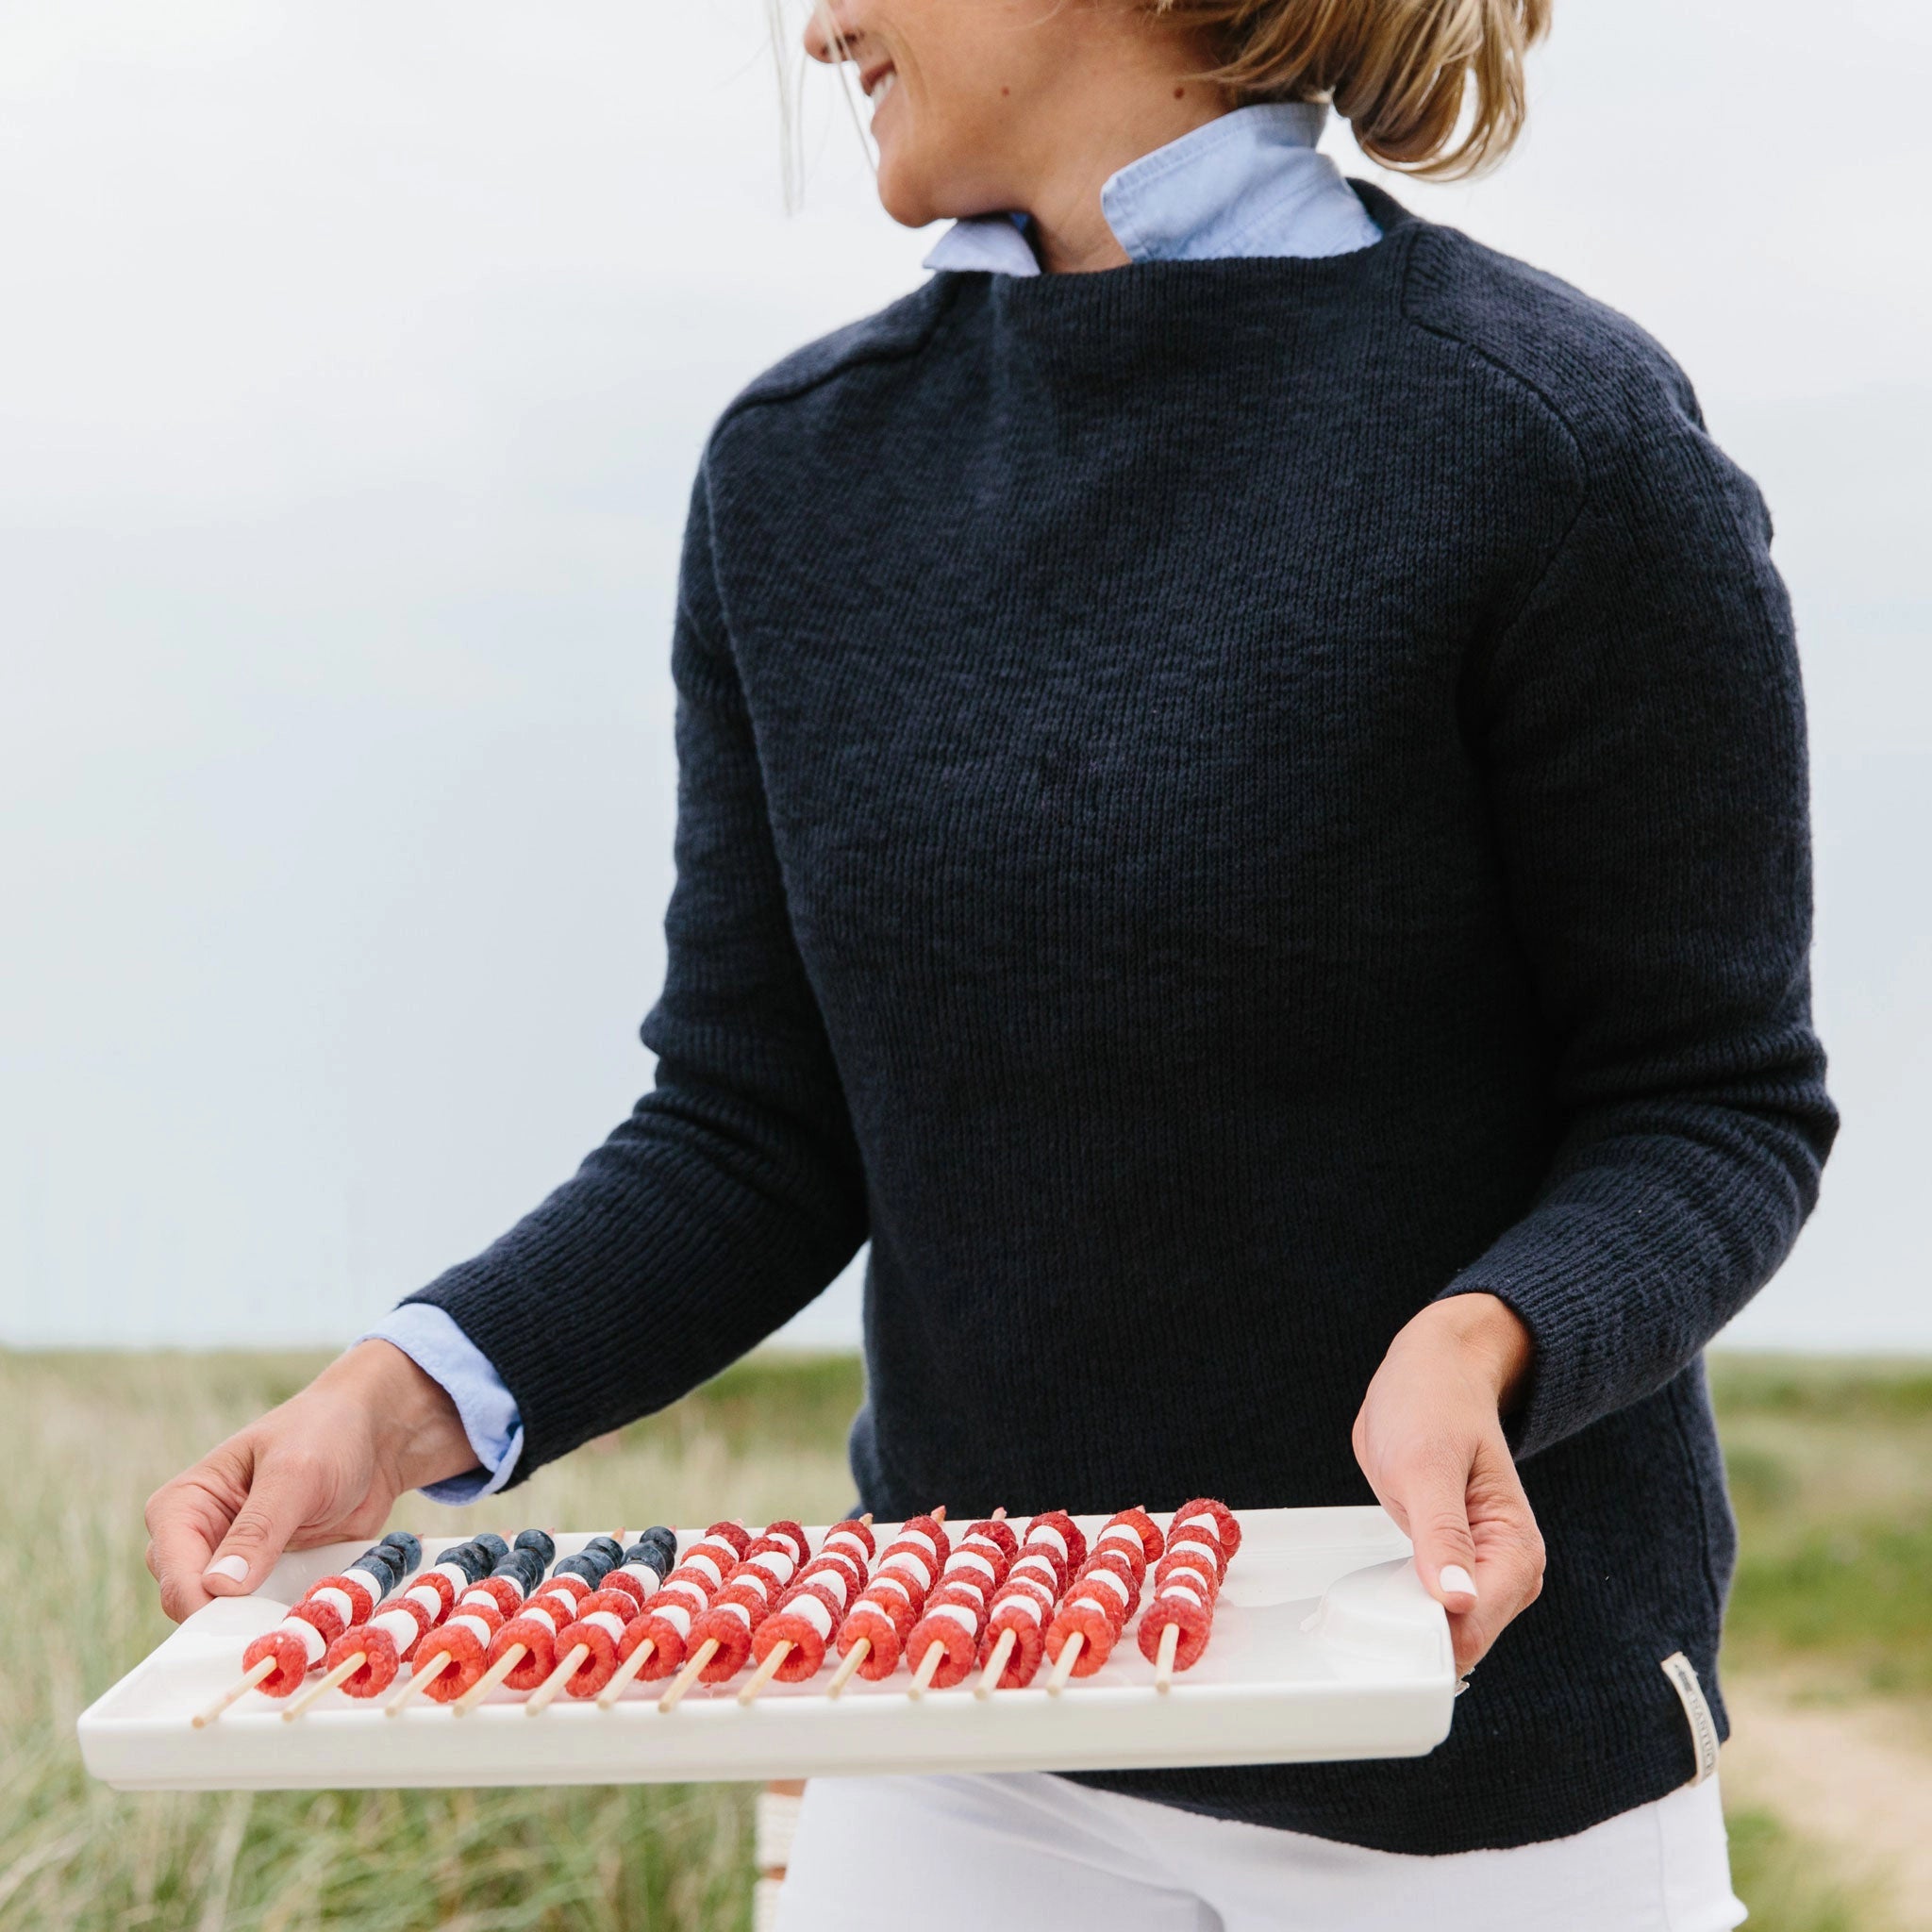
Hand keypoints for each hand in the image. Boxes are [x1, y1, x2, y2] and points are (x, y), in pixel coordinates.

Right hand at [143, 1340, 474, 1621]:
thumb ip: (260, 1528)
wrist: (376, 1436)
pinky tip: (314, 1618)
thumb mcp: (295, 1474)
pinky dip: (283, 1621)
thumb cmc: (327, 1434)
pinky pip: (261, 1616)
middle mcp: (195, 1538)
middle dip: (231, 1622)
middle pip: (191, 1604)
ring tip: (303, 1625)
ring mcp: (230, 1562)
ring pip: (224, 1617)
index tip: (248, 1626)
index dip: (205, 1606)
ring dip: (260, 1626)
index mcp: (182, 1504)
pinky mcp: (265, 1578)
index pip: (175, 1573)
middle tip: (282, 1630)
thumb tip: (219, 1586)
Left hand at [1351, 1293, 1544, 1676]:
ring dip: (1405, 1629)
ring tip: (1363, 1619)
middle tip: (1362, 1632)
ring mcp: (1475, 1569)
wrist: (1434, 1373)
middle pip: (1463, 1640)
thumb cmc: (1433, 1406)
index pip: (1476, 1624)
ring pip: (1444, 1630)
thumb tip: (1456, 1602)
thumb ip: (1442, 1534)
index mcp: (1515, 1549)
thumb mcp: (1427, 1466)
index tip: (1383, 1637)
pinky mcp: (1447, 1562)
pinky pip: (1427, 1607)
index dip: (1430, 1639)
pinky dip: (1401, 1609)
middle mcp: (1505, 1569)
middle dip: (1416, 1641)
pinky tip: (1374, 1605)